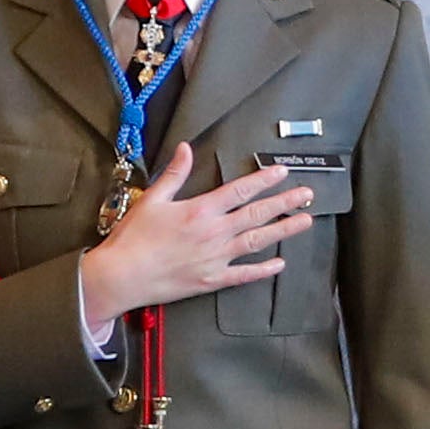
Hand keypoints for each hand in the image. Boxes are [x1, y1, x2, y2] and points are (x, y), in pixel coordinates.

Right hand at [78, 140, 312, 320]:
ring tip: (304, 221)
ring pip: (258, 241)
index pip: (240, 190)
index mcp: (200, 210)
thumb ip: (174, 174)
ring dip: (283, 230)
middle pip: (257, 214)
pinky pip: (244, 275)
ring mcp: (216, 258)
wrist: (122, 276)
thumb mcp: (152, 199)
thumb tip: (186, 149)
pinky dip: (263, 270)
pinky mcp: (211, 280)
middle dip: (284, 202)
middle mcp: (214, 232)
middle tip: (306, 194)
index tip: (282, 172)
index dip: (264, 180)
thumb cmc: (133, 238)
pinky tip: (280, 264)